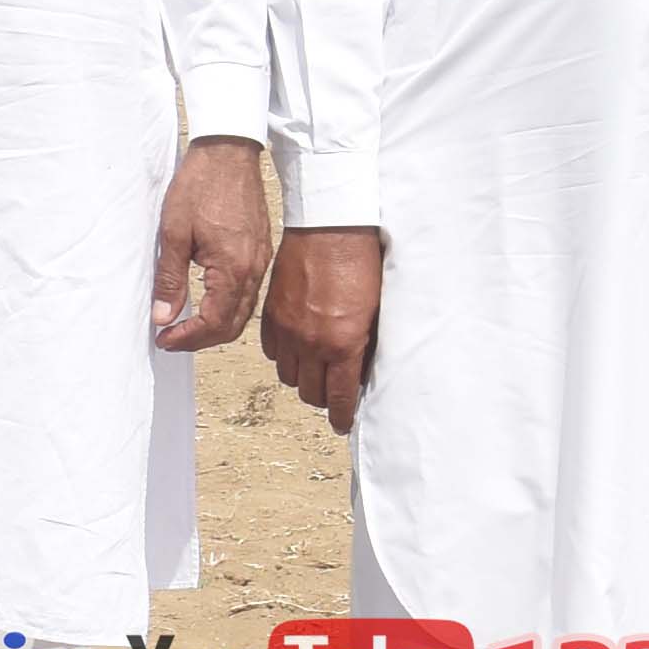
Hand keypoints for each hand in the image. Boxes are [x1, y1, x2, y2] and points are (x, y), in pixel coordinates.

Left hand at [154, 137, 272, 351]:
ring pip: (242, 311)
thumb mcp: (174, 233)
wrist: (228, 151)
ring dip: (215, 325)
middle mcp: (253, 269)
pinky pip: (248, 292)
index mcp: (233, 268)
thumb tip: (164, 316)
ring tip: (184, 323)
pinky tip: (206, 300)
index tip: (164, 339)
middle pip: (232, 326)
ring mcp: (260, 260)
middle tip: (171, 338)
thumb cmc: (200, 185)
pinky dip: (227, 307)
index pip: (214, 323)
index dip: (187, 338)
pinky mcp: (259, 250)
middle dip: (201, 339)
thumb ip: (170, 279)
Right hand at [264, 227, 382, 433]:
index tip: (343, 422)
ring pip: (289, 376)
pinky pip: (273, 352)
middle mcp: (311, 342)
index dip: (341, 416)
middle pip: (310, 394)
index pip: (338, 398)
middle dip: (323, 397)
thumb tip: (363, 370)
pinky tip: (298, 346)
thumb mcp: (376, 311)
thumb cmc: (360, 261)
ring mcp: (288, 329)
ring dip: (303, 377)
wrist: (332, 226)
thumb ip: (366, 346)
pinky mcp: (272, 314)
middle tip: (333, 391)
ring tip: (316, 367)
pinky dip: (285, 355)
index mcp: (342, 344)